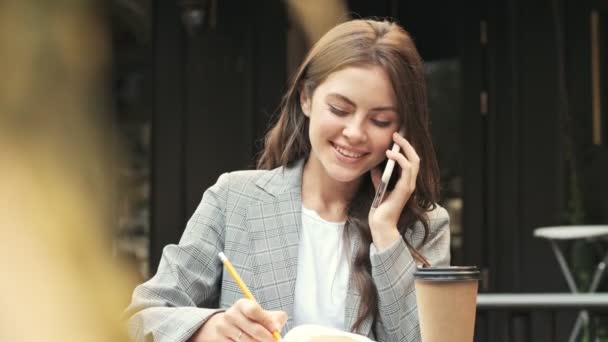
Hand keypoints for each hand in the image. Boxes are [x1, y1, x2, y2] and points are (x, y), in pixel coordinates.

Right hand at [190, 299, 286, 341]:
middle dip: (267, 338)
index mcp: (242, 305)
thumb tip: (277, 327)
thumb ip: (273, 318)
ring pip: (246, 341)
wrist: (224, 328)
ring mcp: (223, 328)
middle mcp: (230, 315)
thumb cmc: (248, 321)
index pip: (253, 310)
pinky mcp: (218, 340)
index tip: (276, 330)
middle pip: (253, 329)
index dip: (266, 320)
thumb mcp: (260, 314)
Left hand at [369, 132, 419, 249]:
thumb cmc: (380, 208)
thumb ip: (379, 177)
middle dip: (407, 143)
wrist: (380, 224)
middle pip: (415, 157)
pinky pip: (407, 169)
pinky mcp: (405, 189)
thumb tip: (375, 165)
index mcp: (405, 181)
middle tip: (397, 133)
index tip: (398, 136)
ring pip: (414, 161)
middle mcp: (410, 182)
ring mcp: (409, 185)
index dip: (406, 148)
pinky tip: (390, 154)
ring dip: (405, 147)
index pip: (410, 160)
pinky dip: (400, 159)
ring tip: (395, 138)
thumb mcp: (379, 187)